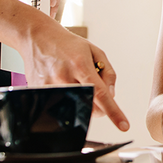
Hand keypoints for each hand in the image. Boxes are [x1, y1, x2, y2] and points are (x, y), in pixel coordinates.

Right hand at [20, 15, 128, 130]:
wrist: (38, 37)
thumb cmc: (68, 44)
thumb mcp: (95, 51)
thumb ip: (108, 73)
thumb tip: (112, 95)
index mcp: (81, 65)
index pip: (101, 94)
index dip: (114, 112)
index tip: (124, 126)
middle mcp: (64, 77)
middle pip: (89, 107)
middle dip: (100, 107)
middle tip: (96, 94)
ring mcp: (50, 86)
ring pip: (75, 110)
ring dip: (83, 104)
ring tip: (78, 86)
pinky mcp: (39, 92)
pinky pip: (59, 107)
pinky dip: (67, 101)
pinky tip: (64, 86)